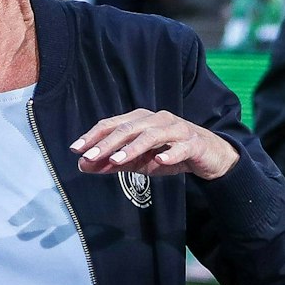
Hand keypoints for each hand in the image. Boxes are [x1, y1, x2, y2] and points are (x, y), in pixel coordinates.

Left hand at [72, 110, 238, 179]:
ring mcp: (177, 129)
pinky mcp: (194, 143)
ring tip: (117, 160)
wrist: (208, 157)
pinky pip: (181, 148)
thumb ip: (112, 162)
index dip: (94, 135)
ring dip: (133, 148)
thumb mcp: (138, 161)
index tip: (76, 148)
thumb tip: (83, 165)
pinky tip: (160, 161)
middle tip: (90, 156)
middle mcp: (157, 120)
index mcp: (141, 120)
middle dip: (108, 142)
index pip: (113, 124)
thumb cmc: (170, 155)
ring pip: (152, 135)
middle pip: (129, 128)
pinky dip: (170, 154)